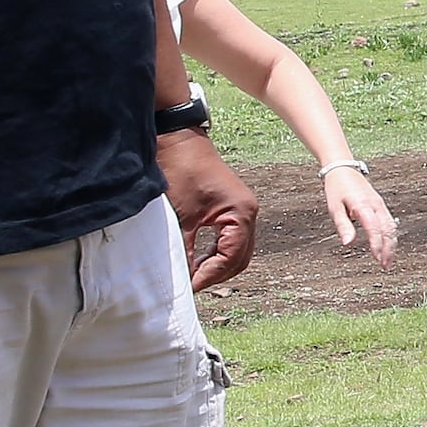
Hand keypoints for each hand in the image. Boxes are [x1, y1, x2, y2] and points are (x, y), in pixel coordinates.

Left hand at [161, 128, 258, 288]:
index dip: (210, 275)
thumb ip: (185, 249)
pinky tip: (198, 258)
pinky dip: (217, 252)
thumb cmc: (182, 170)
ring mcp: (241, 209)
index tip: (189, 287)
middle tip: (192, 285)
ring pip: (236, 250)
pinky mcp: (231, 207)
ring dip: (217, 264)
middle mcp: (247, 212)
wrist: (179, 140)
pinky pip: (230, 238)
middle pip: (240, 257)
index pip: (231, 258)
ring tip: (193, 274)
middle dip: (217, 274)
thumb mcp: (181, 216)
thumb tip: (183, 277)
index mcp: (241, 213)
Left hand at [325, 164, 397, 263]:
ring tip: (388, 260)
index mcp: (363, 206)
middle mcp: (376, 205)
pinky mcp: (381, 205)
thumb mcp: (334, 208)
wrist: (343, 169)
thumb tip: (348, 243)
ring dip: (392, 244)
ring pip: (392, 227)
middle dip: (389, 249)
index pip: (375, 228)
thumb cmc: (337, 188)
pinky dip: (391, 236)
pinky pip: (390, 222)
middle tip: (385, 265)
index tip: (377, 259)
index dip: (377, 244)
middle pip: (388, 230)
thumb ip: (343, 226)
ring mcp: (380, 205)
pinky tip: (388, 246)